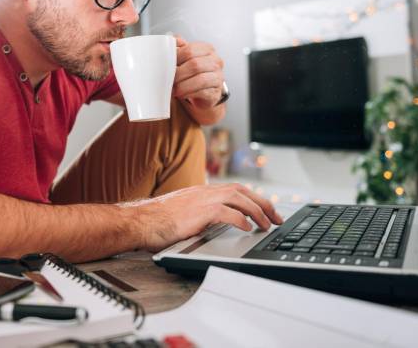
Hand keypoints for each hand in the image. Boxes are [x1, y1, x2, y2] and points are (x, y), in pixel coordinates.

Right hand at [133, 183, 284, 251]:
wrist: (140, 221)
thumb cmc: (156, 221)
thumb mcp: (183, 213)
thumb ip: (199, 213)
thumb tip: (215, 222)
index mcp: (201, 191)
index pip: (235, 189)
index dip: (254, 198)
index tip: (266, 209)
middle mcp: (204, 191)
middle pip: (242, 191)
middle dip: (263, 203)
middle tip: (277, 217)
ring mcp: (202, 200)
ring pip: (238, 198)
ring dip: (257, 211)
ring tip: (267, 224)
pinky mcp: (199, 212)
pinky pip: (227, 212)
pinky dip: (241, 219)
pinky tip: (247, 228)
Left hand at [173, 35, 224, 108]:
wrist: (201, 93)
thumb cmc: (191, 73)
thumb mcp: (184, 58)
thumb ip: (178, 47)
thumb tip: (170, 39)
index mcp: (207, 49)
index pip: (190, 50)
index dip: (175, 58)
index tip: (166, 65)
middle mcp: (215, 61)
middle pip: (194, 64)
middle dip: (178, 73)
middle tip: (168, 79)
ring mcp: (218, 77)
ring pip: (200, 79)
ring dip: (183, 85)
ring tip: (174, 88)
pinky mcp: (216, 92)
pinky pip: (203, 92)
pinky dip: (189, 93)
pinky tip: (182, 94)